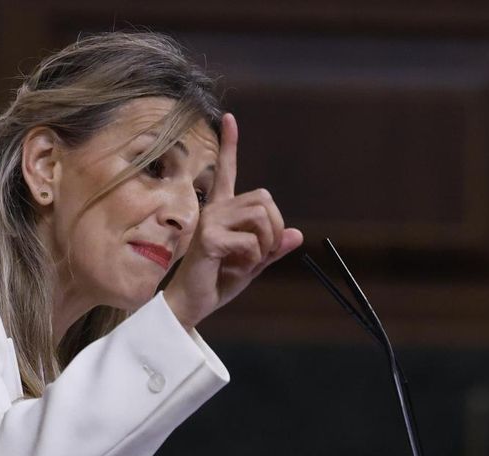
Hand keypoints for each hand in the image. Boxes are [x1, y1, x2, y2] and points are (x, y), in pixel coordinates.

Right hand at [163, 113, 302, 328]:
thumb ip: (272, 249)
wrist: (191, 305)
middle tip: (263, 254)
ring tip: (247, 263)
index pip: (227, 171)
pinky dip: (253, 260)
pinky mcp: (208, 238)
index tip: (230, 118)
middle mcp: (214, 210)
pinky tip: (234, 269)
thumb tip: (297, 234)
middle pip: (264, 200)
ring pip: (261, 217)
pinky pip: (251, 242)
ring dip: (265, 246)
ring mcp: (209, 221)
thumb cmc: (216, 282)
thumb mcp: (252, 265)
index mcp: (221, 211)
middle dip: (275, 230)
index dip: (230, 144)